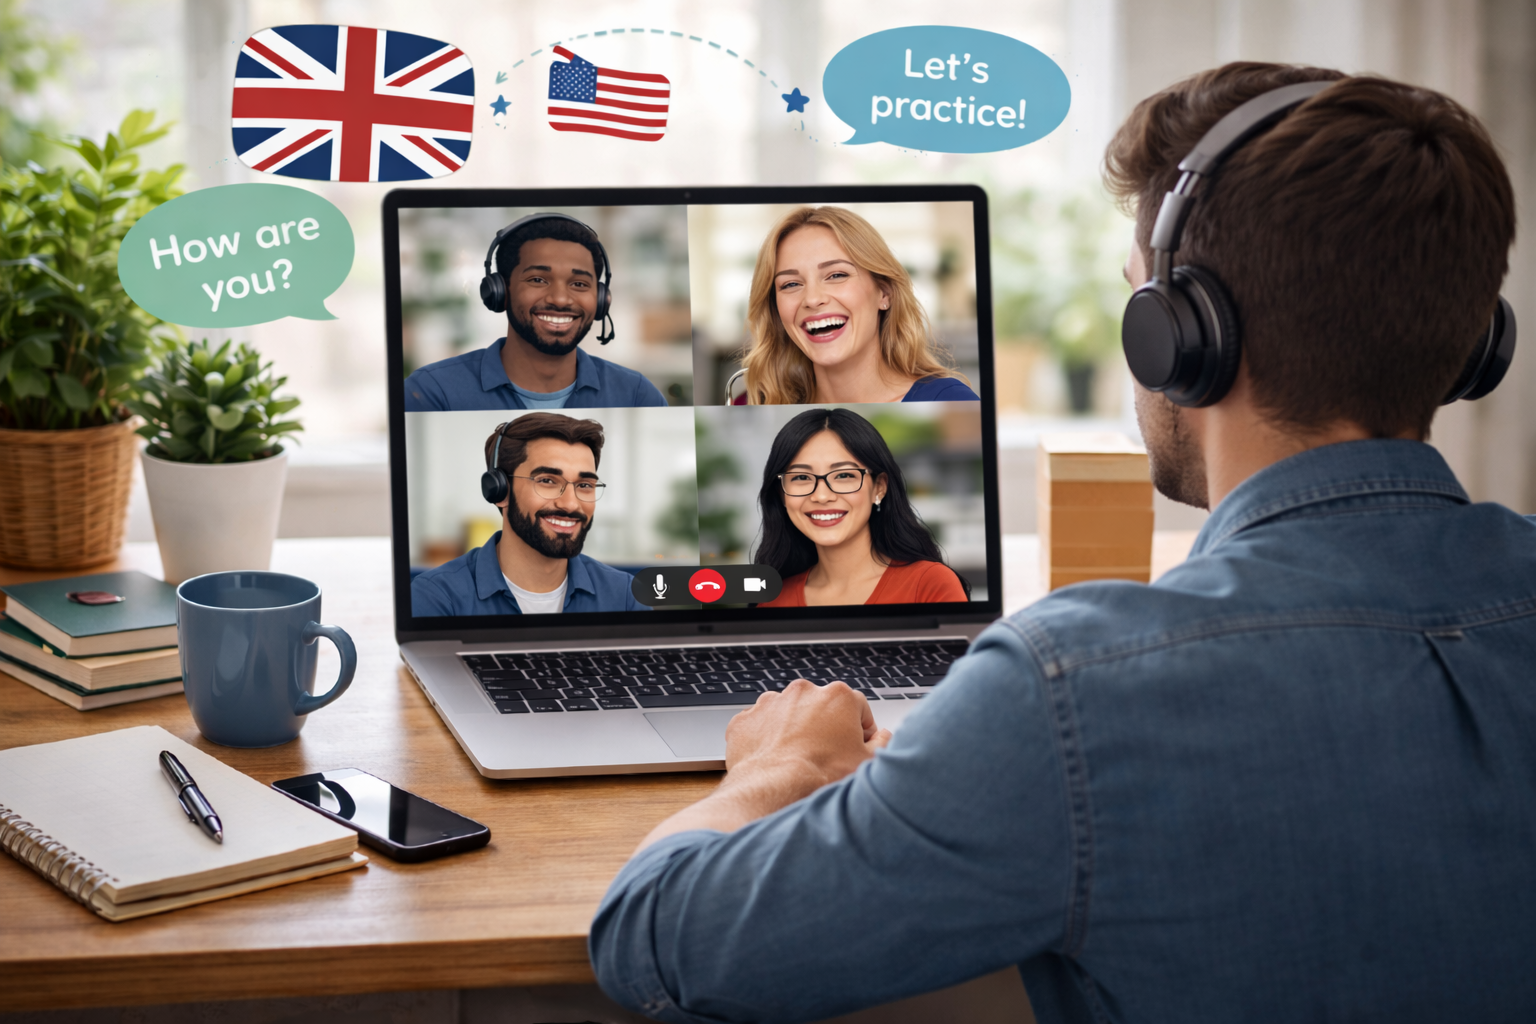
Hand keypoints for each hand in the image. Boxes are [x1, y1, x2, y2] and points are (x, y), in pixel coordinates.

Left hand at [634, 680, 890, 850]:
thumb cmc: (823, 779)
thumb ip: (884, 744)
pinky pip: (759, 728)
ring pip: (788, 715)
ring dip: (793, 732)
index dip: (859, 732)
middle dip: (824, 729)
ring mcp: (770, 704)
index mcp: (838, 696)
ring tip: (797, 763)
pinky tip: (774, 763)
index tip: (855, 749)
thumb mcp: (868, 764)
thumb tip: (884, 737)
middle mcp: (803, 692)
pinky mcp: (745, 720)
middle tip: (826, 759)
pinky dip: (766, 742)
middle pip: (821, 709)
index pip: (857, 709)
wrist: (775, 792)